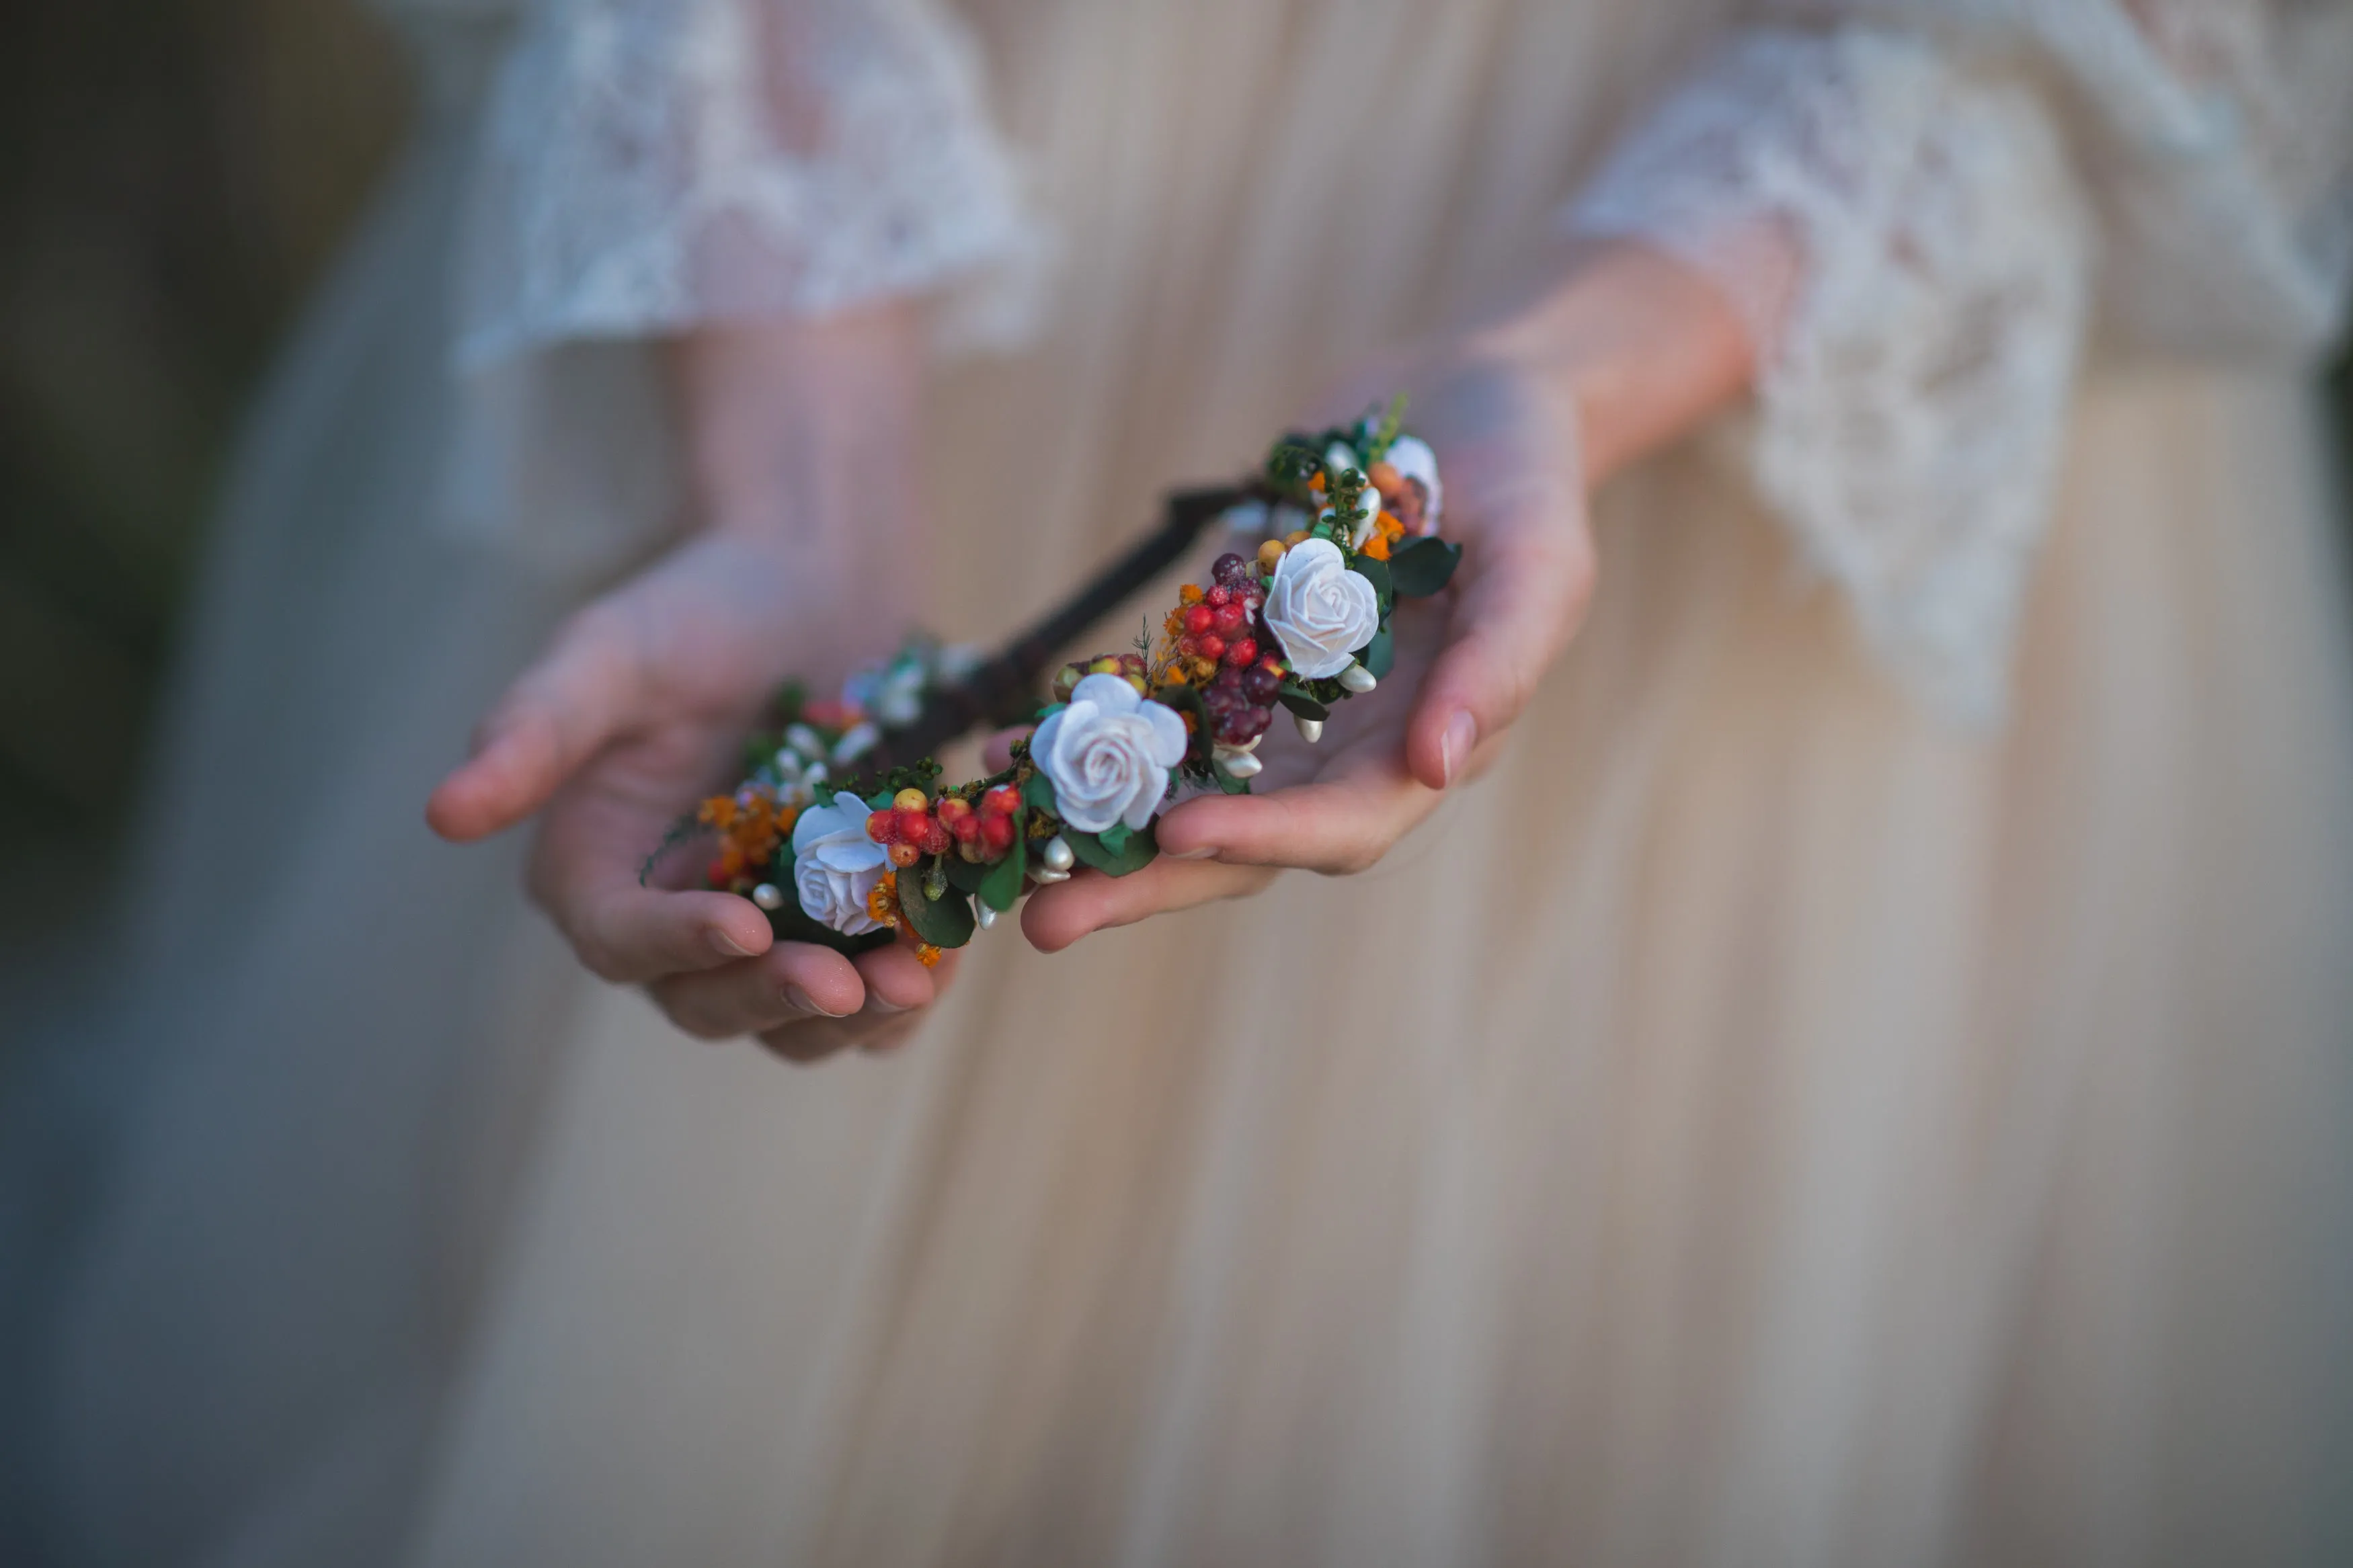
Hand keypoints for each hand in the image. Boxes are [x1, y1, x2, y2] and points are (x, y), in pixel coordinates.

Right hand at [427, 311, 961, 1060]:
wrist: (810, 586)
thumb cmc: (694, 612)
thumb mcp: (608, 654)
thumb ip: (534, 729)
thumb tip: (442, 813)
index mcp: (595, 871)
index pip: (621, 940)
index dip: (676, 944)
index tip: (740, 924)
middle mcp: (673, 920)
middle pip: (711, 1001)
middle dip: (778, 998)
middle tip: (849, 982)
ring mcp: (766, 931)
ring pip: (797, 1021)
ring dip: (855, 1016)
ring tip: (917, 980)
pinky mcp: (846, 925)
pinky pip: (873, 993)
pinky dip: (907, 988)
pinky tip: (953, 951)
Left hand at [1022, 241, 1753, 950]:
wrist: (1472, 397)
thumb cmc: (1526, 478)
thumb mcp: (1540, 560)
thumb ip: (1499, 662)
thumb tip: (1439, 766)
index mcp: (1428, 745)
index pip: (1343, 823)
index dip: (1262, 838)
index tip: (1174, 836)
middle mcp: (1351, 750)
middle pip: (1244, 843)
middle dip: (1146, 881)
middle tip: (1042, 919)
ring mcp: (1288, 713)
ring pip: (1186, 793)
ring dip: (1098, 828)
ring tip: (1001, 843)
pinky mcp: (1236, 662)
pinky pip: (1158, 718)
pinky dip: (1089, 737)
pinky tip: (1010, 743)